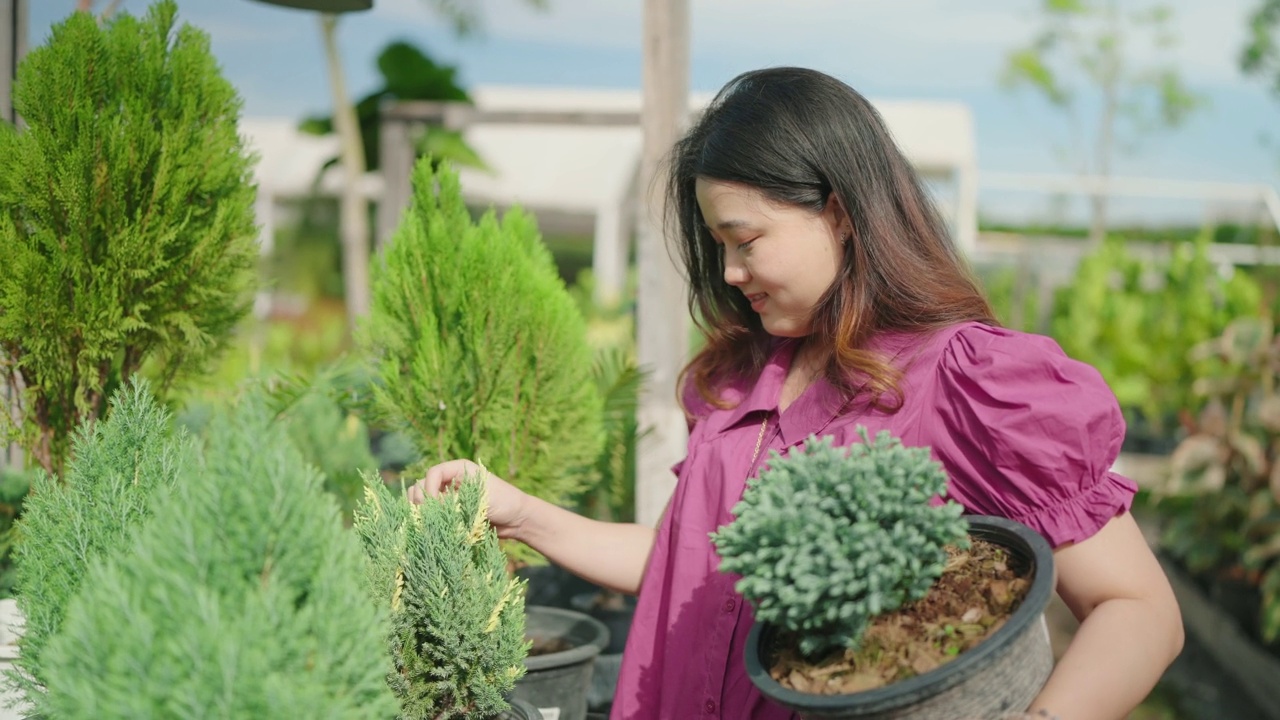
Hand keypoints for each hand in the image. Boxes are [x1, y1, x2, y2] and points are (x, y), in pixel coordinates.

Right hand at [408, 459, 528, 539]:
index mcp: (460, 469)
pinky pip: (431, 511)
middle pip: (422, 484)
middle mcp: (451, 480)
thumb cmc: (505, 502)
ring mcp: (449, 495)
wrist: (517, 519)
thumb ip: (455, 501)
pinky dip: (427, 517)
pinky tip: (429, 525)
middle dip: (421, 498)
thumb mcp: (480, 499)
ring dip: (420, 508)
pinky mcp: (450, 510)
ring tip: (425, 520)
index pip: (433, 473)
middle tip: (426, 515)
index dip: (429, 488)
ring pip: (423, 498)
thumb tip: (429, 509)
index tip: (433, 504)